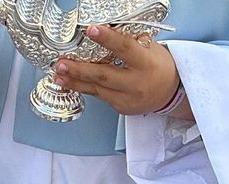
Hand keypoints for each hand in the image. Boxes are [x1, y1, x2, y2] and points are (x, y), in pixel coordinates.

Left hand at [53, 25, 180, 116]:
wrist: (170, 93)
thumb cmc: (158, 66)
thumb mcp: (150, 49)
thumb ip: (129, 42)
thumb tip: (105, 30)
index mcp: (146, 63)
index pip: (125, 48)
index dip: (107, 39)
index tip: (91, 30)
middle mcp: (136, 83)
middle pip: (104, 75)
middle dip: (80, 69)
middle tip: (62, 63)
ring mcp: (128, 98)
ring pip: (97, 89)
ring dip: (75, 81)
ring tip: (58, 75)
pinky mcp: (121, 108)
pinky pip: (100, 96)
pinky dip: (84, 89)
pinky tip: (71, 83)